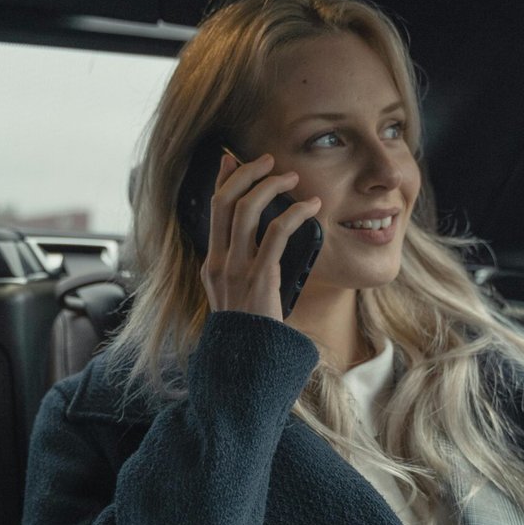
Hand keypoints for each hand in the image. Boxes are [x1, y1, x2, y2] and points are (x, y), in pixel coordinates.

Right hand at [201, 150, 321, 320]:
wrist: (248, 365)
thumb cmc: (253, 334)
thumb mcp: (240, 298)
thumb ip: (246, 271)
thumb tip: (267, 244)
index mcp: (213, 265)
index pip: (213, 211)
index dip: (222, 180)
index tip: (231, 159)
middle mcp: (219, 263)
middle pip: (225, 202)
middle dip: (246, 173)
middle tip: (268, 160)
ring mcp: (236, 270)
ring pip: (246, 211)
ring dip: (270, 186)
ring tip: (292, 177)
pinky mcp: (259, 278)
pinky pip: (275, 234)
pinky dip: (295, 213)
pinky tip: (310, 206)